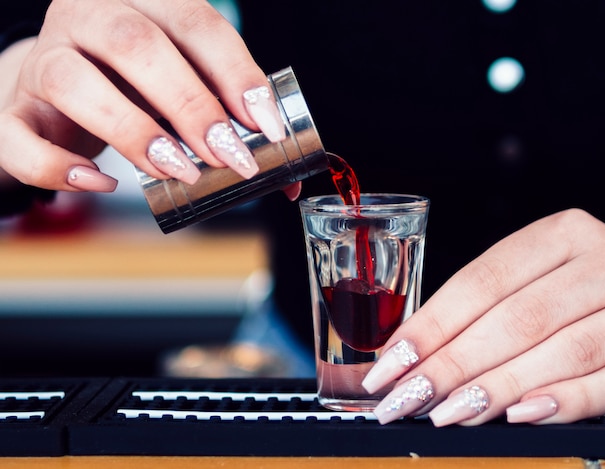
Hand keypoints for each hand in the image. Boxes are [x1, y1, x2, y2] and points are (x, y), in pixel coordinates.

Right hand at [0, 0, 286, 192]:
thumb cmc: (134, 85)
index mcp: (141, 2)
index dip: (236, 75)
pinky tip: (103, 183)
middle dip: (193, 106)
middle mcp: (87, 19)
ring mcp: (46, 61)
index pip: (196, 23)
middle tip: (231, 156)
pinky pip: (19, 135)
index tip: (267, 127)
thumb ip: (232, 120)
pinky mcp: (16, 110)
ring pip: (76, 82)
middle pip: (137, 45)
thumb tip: (286, 177)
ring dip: (136, 133)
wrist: (61, 91)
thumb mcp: (187, 87)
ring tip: (181, 170)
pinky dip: (61, 167)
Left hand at [362, 209, 604, 425]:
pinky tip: (520, 415)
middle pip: (514, 318)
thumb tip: (410, 355)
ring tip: (447, 413)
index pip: (481, 282)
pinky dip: (565, 400)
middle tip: (404, 399)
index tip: (389, 364)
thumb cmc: (583, 290)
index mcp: (561, 235)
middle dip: (451, 365)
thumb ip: (487, 309)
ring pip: (560, 350)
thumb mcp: (539, 278)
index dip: (430, 326)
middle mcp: (604, 261)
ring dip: (497, 387)